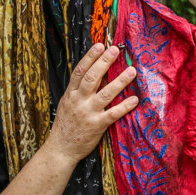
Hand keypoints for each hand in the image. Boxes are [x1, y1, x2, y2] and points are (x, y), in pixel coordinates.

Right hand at [49, 44, 138, 164]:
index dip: (90, 57)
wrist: (61, 149)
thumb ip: (77, 91)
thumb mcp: (67, 104)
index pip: (80, 71)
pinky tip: (135, 99)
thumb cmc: (66, 125)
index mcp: (70, 94)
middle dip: (104, 62)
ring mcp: (88, 113)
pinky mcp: (97, 125)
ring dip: (120, 81)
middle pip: (92, 78)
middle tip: (116, 50)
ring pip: (105, 93)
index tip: (100, 45)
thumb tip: (91, 73)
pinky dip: (124, 106)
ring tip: (132, 70)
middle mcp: (79, 101)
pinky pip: (113, 114)